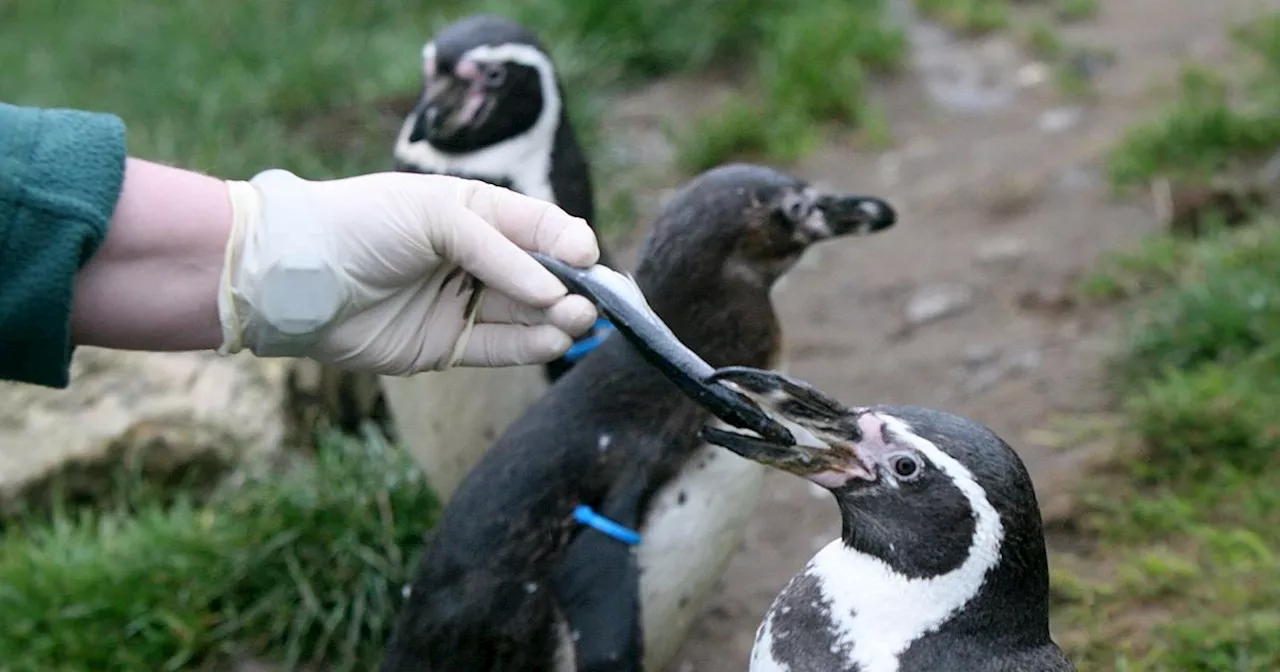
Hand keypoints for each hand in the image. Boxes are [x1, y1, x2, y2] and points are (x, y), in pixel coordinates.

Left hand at [216, 169, 599, 374]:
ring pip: (524, 314)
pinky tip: (553, 339)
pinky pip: (498, 348)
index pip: (536, 227)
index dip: (566, 242)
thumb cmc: (363, 224)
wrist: (296, 276)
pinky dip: (529, 346)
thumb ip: (498, 250)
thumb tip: (554, 290)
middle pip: (538, 274)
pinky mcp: (445, 346)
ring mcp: (460, 304)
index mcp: (472, 213)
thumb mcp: (436, 215)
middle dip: (569, 286)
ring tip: (578, 320)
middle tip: (591, 300)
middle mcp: (473, 259)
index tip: (586, 257)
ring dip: (556, 317)